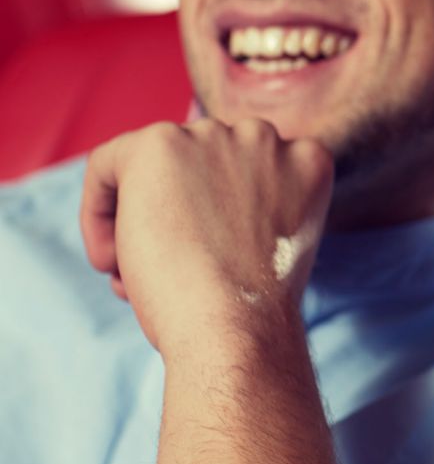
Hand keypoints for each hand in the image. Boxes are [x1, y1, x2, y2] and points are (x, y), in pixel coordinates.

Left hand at [79, 117, 332, 357]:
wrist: (237, 328)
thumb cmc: (253, 307)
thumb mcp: (274, 243)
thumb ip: (250, 207)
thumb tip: (190, 209)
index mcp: (306, 160)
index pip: (242, 173)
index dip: (215, 218)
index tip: (205, 258)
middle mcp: (264, 137)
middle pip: (197, 165)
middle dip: (176, 215)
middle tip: (167, 269)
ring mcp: (213, 135)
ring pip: (152, 169)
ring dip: (138, 219)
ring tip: (138, 274)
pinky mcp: (160, 145)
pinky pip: (107, 165)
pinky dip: (96, 214)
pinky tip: (113, 261)